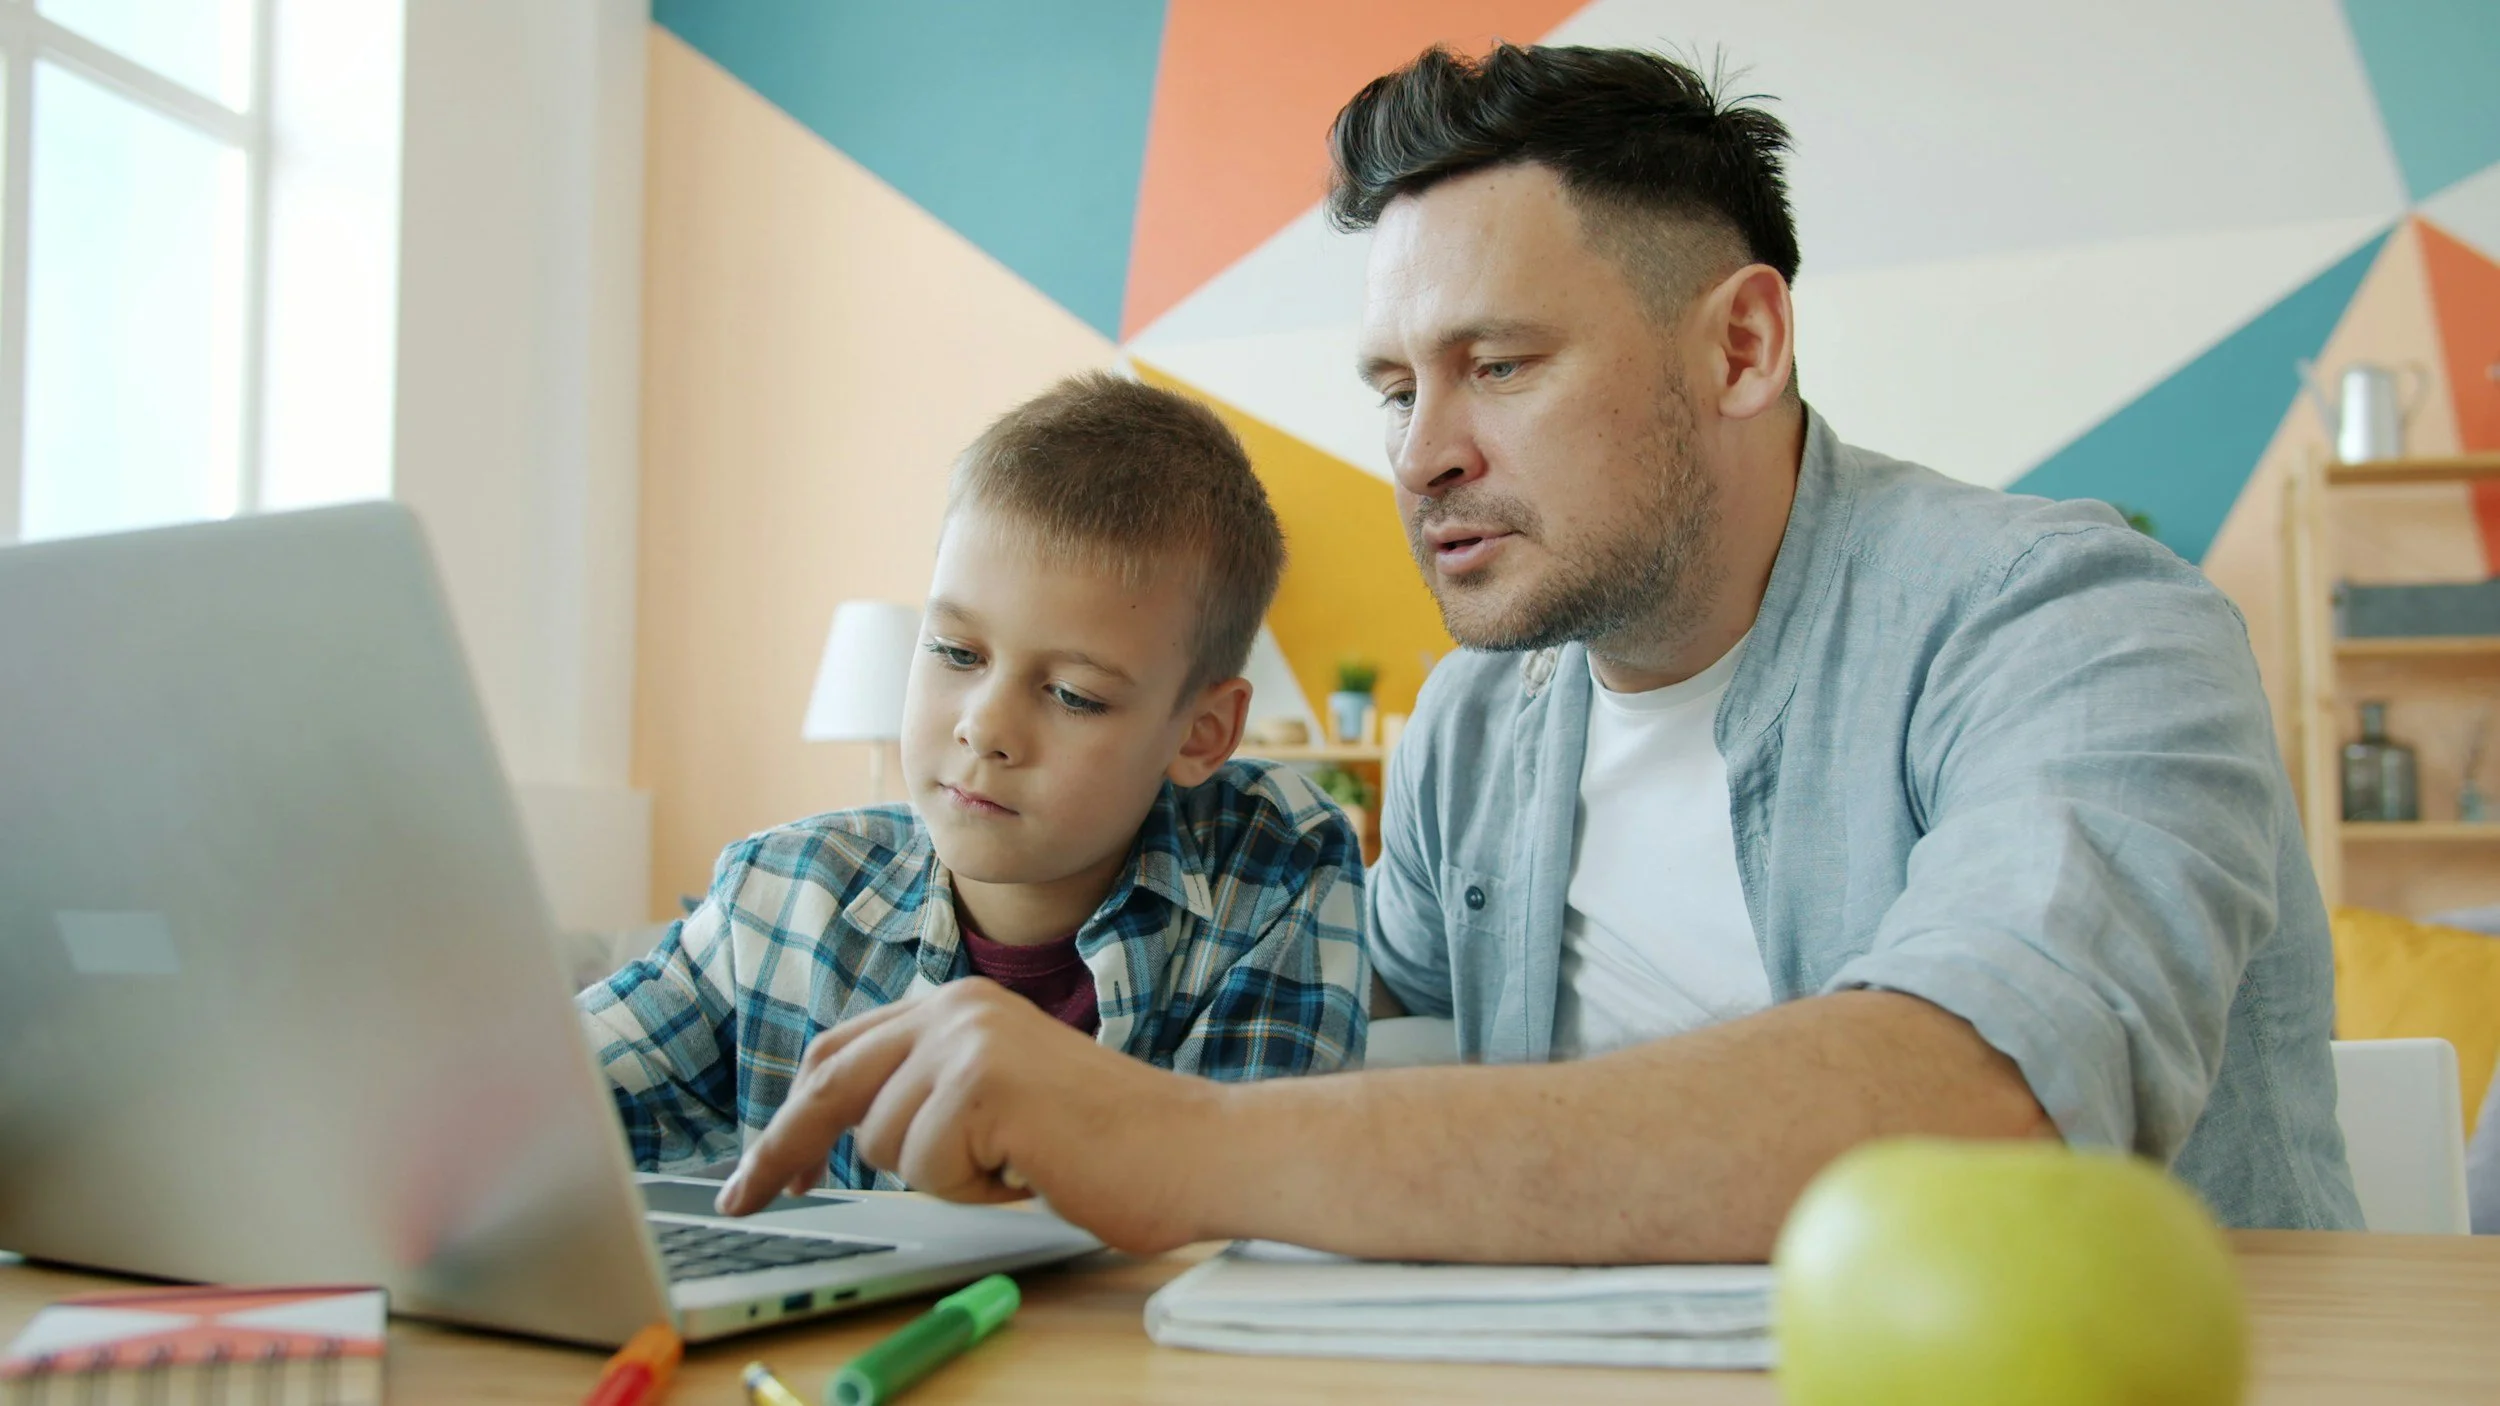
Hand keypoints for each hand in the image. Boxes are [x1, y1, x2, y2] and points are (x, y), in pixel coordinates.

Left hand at [714, 978, 1221, 1252]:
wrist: (1190, 1146)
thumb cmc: (1107, 1141)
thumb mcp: (999, 1096)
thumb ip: (932, 1089)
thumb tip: (845, 1129)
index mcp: (959, 1004)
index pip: (841, 1051)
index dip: (793, 1113)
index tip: (765, 1168)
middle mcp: (955, 1008)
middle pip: (829, 1084)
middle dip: (780, 1149)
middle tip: (743, 1200)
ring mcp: (967, 1041)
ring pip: (881, 1143)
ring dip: (940, 1177)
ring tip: (1011, 1164)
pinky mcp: (981, 1085)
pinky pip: (925, 1168)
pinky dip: (972, 1190)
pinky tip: (1026, 1168)